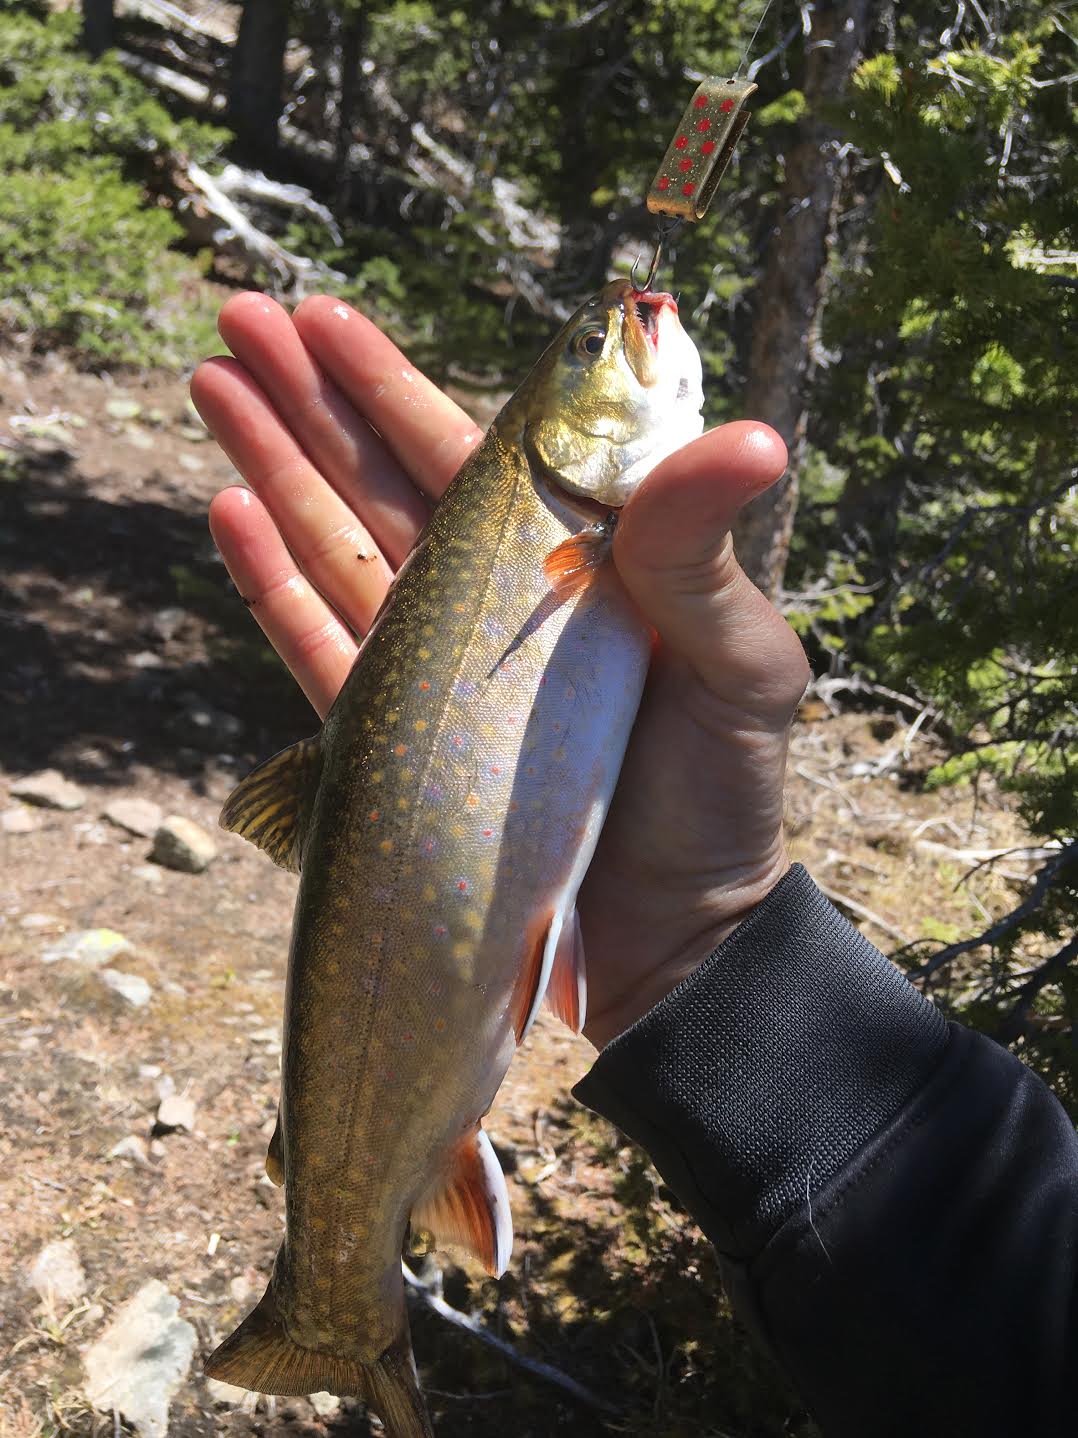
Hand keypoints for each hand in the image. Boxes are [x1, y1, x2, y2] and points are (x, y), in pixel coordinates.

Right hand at [192, 294, 809, 1049]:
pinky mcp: (394, 743)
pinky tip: (230, 510)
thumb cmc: (723, 798)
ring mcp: (436, 673)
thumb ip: (705, 552)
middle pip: (381, 481)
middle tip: (237, 314)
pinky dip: (273, 583)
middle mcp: (491, 606)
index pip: (468, 453)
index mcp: (569, 566)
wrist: (674, 940)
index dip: (391, 382)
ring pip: (336, 544)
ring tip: (211, 384)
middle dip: (309, 398)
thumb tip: (751, 433)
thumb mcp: (738, 665)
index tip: (325, 317)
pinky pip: (320, 649)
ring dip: (273, 462)